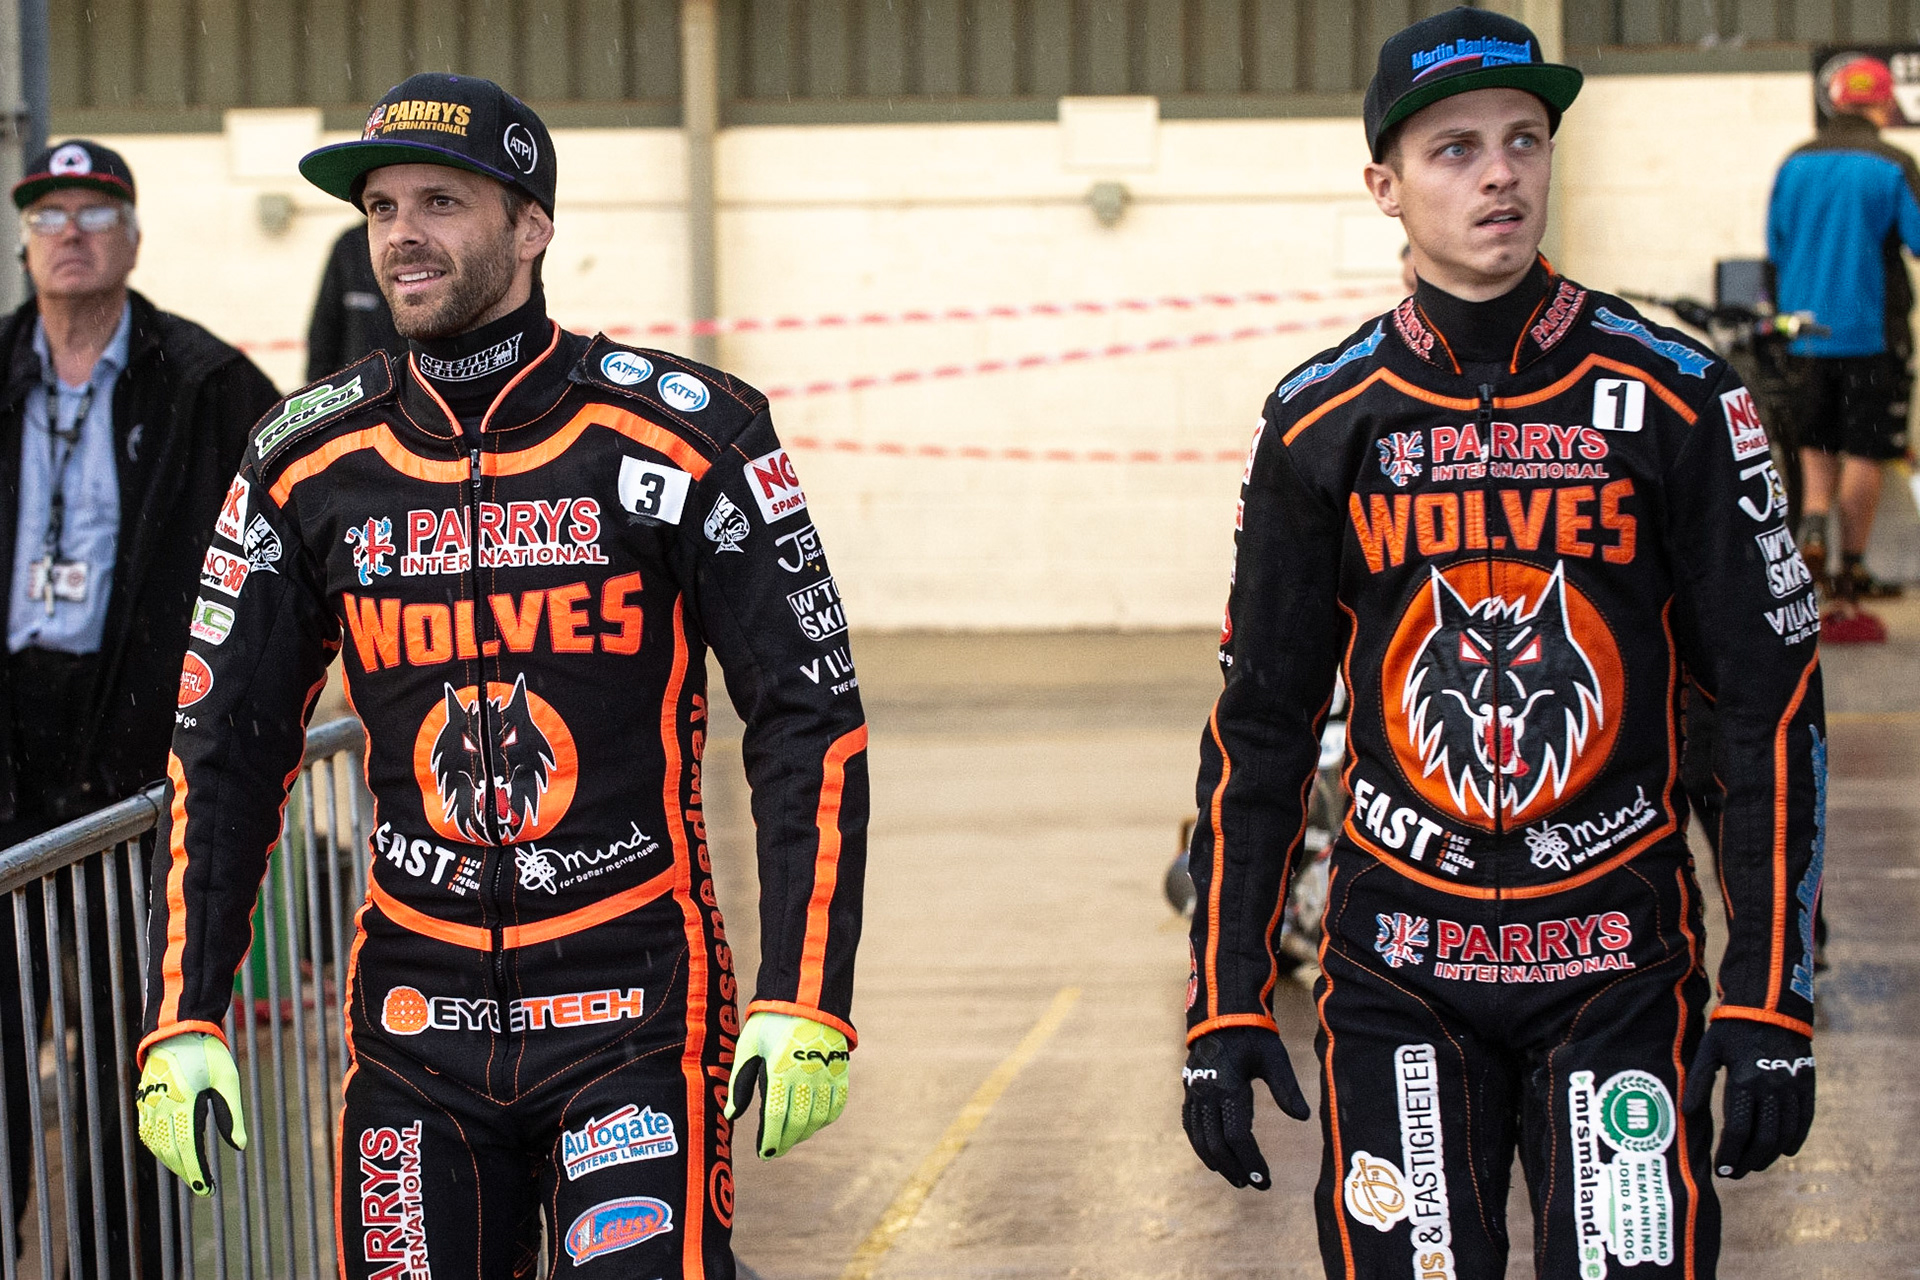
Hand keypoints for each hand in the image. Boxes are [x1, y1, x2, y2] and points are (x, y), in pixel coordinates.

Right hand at [135, 1031, 247, 1195]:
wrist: (176, 1030)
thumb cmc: (207, 1053)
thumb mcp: (227, 1080)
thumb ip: (231, 1114)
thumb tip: (240, 1146)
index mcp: (185, 1102)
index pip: (189, 1147)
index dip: (197, 1171)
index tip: (207, 1189)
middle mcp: (162, 1107)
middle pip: (172, 1151)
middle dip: (187, 1172)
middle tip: (203, 1187)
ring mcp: (149, 1105)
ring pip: (157, 1145)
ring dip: (173, 1163)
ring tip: (191, 1175)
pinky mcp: (143, 1102)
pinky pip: (147, 1133)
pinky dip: (159, 1148)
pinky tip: (171, 1155)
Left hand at [724, 1012, 849, 1158]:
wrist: (807, 996)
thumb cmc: (771, 1021)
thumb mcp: (749, 1046)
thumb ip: (740, 1082)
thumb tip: (731, 1114)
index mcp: (781, 1068)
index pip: (777, 1116)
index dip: (771, 1139)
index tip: (765, 1153)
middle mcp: (807, 1074)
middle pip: (798, 1122)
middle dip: (785, 1142)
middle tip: (774, 1152)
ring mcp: (827, 1074)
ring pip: (818, 1118)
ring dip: (804, 1133)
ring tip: (790, 1138)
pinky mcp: (840, 1070)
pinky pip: (836, 1105)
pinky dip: (825, 1119)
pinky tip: (812, 1123)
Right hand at [1182, 1026, 1310, 1188]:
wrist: (1222, 1014)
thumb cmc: (1253, 1036)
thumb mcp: (1274, 1059)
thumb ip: (1287, 1089)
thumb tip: (1302, 1118)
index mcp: (1229, 1086)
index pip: (1238, 1136)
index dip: (1251, 1161)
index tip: (1263, 1179)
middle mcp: (1207, 1092)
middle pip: (1216, 1143)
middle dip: (1234, 1168)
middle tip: (1251, 1185)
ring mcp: (1194, 1092)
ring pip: (1199, 1137)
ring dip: (1216, 1161)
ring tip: (1233, 1178)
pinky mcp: (1189, 1089)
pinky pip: (1190, 1124)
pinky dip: (1199, 1144)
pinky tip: (1211, 1157)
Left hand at [1682, 1020, 1814, 1178]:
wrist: (1770, 1006)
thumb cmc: (1732, 1028)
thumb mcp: (1709, 1050)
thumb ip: (1699, 1081)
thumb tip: (1686, 1113)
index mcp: (1744, 1081)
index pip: (1738, 1130)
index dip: (1730, 1154)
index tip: (1721, 1169)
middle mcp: (1772, 1088)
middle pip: (1764, 1138)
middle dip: (1749, 1161)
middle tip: (1737, 1173)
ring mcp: (1792, 1088)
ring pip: (1785, 1134)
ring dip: (1770, 1155)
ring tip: (1755, 1165)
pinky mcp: (1806, 1085)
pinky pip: (1804, 1119)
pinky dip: (1796, 1138)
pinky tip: (1784, 1151)